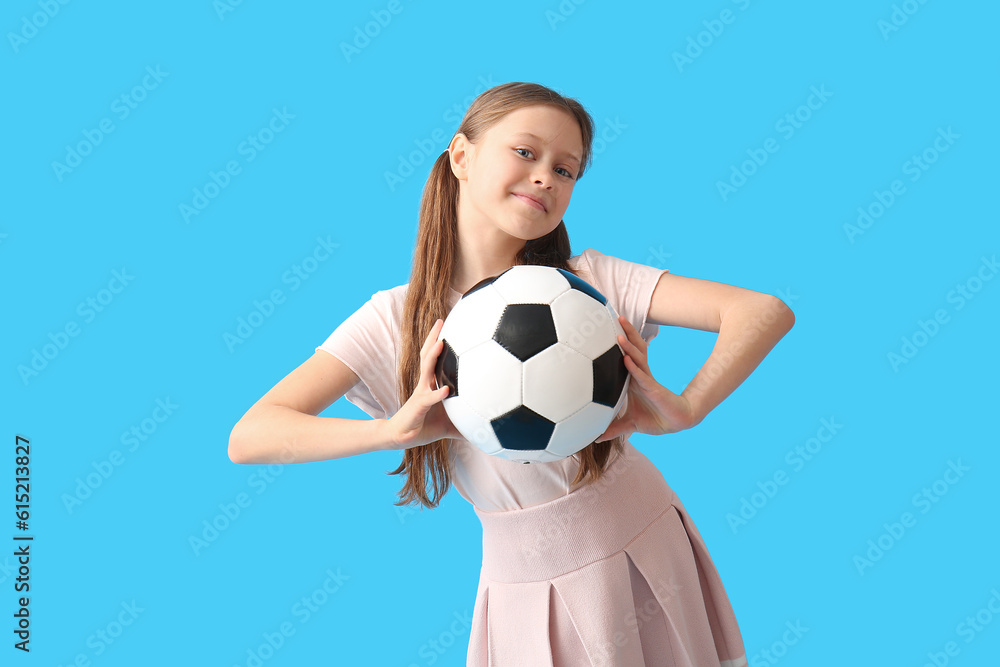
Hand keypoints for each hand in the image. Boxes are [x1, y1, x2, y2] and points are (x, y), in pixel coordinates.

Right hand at [384, 319, 461, 450]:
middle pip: (428, 355)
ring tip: (441, 343)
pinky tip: (447, 390)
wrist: (402, 437)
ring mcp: (420, 393)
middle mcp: (425, 384)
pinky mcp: (418, 407)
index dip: (440, 340)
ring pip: (426, 370)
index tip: (450, 325)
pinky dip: (437, 394)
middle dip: (433, 337)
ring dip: (433, 356)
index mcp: (432, 383)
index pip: (435, 357)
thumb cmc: (425, 426)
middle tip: (442, 320)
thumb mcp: (450, 424)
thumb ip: (467, 423)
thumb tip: (486, 429)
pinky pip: (429, 398)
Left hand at [595, 315, 696, 442]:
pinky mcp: (654, 389)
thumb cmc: (653, 419)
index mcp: (634, 379)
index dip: (621, 341)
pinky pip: (642, 376)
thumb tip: (595, 438)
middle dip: (626, 332)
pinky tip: (626, 359)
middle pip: (634, 349)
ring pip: (638, 359)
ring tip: (618, 332)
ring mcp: (647, 381)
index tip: (608, 327)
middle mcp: (640, 376)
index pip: (627, 355)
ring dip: (628, 346)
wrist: (674, 425)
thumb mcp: (629, 424)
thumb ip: (613, 428)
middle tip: (616, 316)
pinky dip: (633, 367)